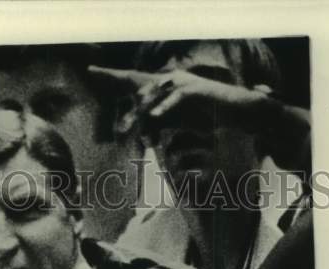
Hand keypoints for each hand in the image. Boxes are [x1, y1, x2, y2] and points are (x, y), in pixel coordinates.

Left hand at [88, 65, 268, 139]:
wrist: (237, 112)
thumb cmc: (207, 118)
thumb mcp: (178, 123)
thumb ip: (159, 126)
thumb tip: (142, 136)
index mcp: (163, 86)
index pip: (134, 80)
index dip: (113, 75)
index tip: (91, 71)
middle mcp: (171, 79)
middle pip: (140, 84)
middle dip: (122, 94)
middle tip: (110, 113)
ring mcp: (184, 82)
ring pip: (156, 92)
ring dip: (141, 109)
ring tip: (127, 124)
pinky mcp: (198, 89)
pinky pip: (178, 97)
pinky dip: (166, 106)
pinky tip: (155, 116)